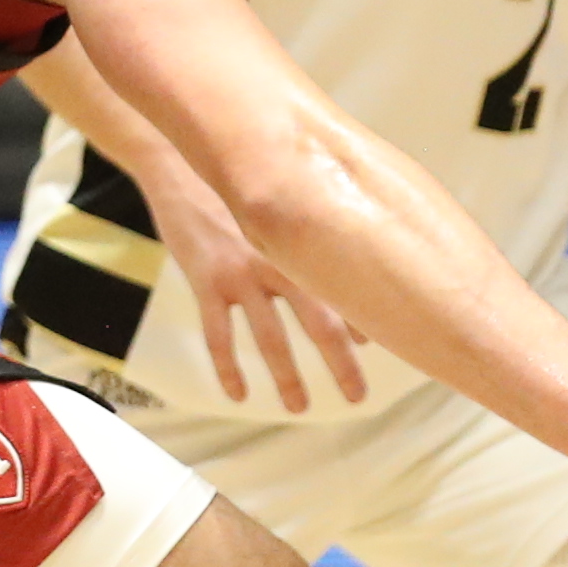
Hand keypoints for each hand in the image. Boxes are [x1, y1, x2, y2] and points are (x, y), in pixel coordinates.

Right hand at [168, 186, 370, 414]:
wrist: (179, 160)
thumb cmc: (238, 179)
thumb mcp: (281, 195)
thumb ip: (310, 223)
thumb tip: (349, 248)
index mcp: (304, 238)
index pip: (348, 288)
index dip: (368, 321)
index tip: (388, 345)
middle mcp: (279, 258)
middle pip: (319, 321)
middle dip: (341, 363)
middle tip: (357, 395)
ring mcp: (240, 271)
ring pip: (270, 336)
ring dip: (287, 376)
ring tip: (299, 406)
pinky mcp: (206, 278)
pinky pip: (218, 333)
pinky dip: (228, 368)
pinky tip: (238, 394)